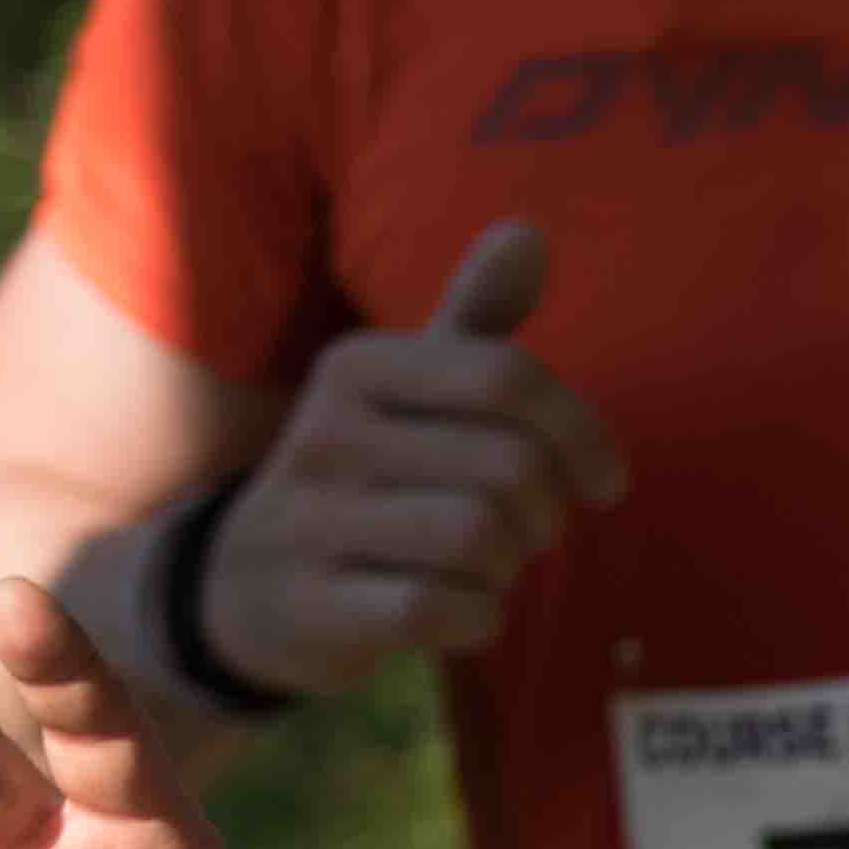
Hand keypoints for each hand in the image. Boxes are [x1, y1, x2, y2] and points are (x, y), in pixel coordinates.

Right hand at [198, 223, 624, 695]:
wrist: (245, 586)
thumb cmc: (369, 475)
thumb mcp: (411, 393)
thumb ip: (475, 320)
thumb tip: (529, 230)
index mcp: (358, 367)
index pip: (508, 378)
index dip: (583, 434)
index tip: (603, 482)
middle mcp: (322, 432)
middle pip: (511, 466)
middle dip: (547, 513)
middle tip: (525, 531)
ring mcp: (306, 520)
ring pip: (478, 537)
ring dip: (510, 566)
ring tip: (483, 566)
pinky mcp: (309, 606)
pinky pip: (440, 608)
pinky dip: (478, 618)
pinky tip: (459, 611)